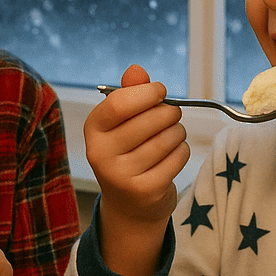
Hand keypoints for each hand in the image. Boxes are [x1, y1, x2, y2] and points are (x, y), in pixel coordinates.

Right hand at [84, 64, 188, 275]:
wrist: (129, 205)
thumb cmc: (128, 152)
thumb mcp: (122, 122)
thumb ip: (130, 93)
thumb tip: (136, 70)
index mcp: (93, 130)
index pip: (120, 102)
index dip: (147, 93)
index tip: (160, 91)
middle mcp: (101, 154)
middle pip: (150, 119)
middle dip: (169, 112)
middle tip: (171, 116)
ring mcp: (121, 176)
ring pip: (168, 138)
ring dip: (177, 132)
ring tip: (170, 136)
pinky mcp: (145, 190)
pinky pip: (178, 156)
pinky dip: (182, 151)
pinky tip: (172, 155)